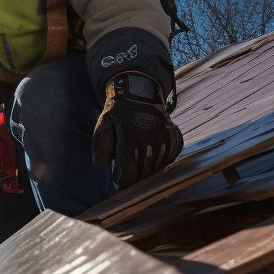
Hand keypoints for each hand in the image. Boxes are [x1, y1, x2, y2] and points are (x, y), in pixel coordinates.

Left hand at [92, 73, 182, 187]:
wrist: (142, 95)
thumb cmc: (118, 113)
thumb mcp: (104, 122)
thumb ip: (101, 143)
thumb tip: (98, 164)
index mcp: (131, 133)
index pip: (127, 170)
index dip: (120, 178)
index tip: (117, 176)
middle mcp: (151, 136)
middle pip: (142, 173)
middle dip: (132, 176)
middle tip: (126, 170)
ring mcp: (166, 138)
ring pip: (155, 170)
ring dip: (145, 171)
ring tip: (136, 159)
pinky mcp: (175, 140)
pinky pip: (166, 162)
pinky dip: (157, 164)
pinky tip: (148, 155)